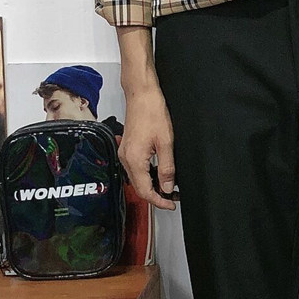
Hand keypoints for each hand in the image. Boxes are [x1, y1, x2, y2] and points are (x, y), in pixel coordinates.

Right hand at [118, 85, 179, 210]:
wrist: (141, 94)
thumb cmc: (152, 111)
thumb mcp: (166, 142)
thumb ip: (166, 167)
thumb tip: (167, 187)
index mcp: (134, 160)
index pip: (145, 191)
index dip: (159, 201)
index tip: (171, 204)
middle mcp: (125, 159)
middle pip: (139, 187)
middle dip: (156, 195)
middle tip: (172, 197)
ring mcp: (125, 153)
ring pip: (137, 178)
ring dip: (152, 185)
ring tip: (168, 186)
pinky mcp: (128, 147)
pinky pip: (136, 167)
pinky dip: (147, 174)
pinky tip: (158, 172)